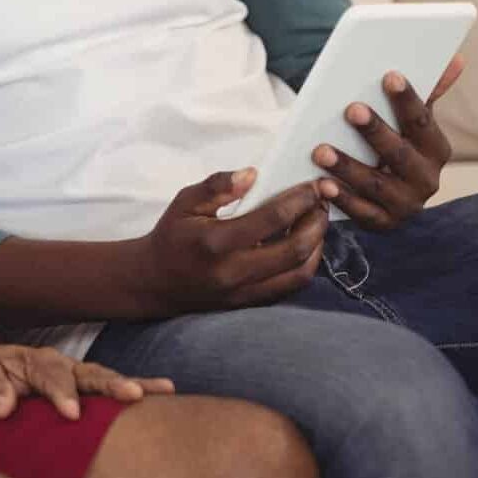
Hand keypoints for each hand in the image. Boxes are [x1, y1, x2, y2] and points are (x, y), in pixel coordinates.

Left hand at [0, 343, 174, 419]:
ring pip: (108, 378)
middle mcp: (63, 365)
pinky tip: (165, 397)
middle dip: (112, 383)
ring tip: (165, 390)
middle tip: (133, 394)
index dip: (62, 394)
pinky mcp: (87, 390)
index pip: (52, 377)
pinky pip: (113, 390)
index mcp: (36, 361)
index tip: (72, 413)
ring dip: (135, 384)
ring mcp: (78, 376)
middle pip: (90, 373)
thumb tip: (3, 408)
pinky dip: (139, 391)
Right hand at [134, 169, 329, 315]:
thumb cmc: (171, 236)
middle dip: (317, 223)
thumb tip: (252, 174)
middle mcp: (234, 271)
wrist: (154, 282)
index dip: (300, 200)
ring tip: (317, 223)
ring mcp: (244, 292)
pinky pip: (289, 287)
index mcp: (217, 242)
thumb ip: (217, 186)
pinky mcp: (250, 303)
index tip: (313, 186)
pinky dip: (305, 265)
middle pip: (295, 249)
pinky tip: (305, 247)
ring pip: (299, 273)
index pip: (272, 218)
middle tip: (322, 203)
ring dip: (317, 246)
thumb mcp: (185, 202)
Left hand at [313, 54, 463, 232]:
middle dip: (375, 131)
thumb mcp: (411, 124)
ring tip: (320, 150)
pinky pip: (360, 212)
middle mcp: (427, 179)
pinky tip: (321, 185)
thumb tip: (456, 58)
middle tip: (351, 109)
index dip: (407, 99)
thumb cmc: (396, 147)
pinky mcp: (382, 223)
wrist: (390, 199)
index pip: (422, 121)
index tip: (390, 76)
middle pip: (399, 153)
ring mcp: (406, 204)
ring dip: (348, 166)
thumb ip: (427, 93)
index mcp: (436, 149)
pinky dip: (341, 199)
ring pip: (375, 184)